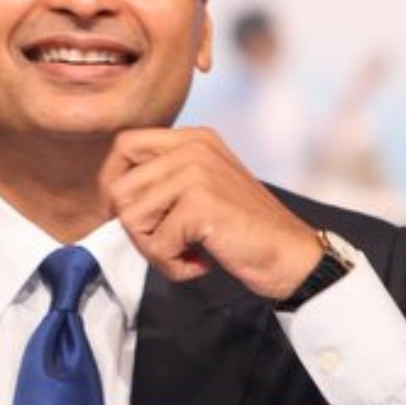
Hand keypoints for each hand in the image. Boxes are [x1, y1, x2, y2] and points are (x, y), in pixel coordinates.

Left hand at [100, 127, 320, 299]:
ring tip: (187, 254)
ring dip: (154, 250)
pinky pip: (155, 244)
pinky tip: (201, 263)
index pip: (124, 145)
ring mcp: (197, 173)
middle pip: (120, 188)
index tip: (128, 214)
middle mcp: (193, 147)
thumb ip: (165, 180)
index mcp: (193, 138)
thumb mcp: (203, 188)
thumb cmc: (244, 230)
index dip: (113, 183)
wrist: (293, 255)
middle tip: (169, 244)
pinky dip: (172, 265)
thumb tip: (112, 197)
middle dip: (136, 228)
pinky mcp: (200, 204)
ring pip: (131, 218)